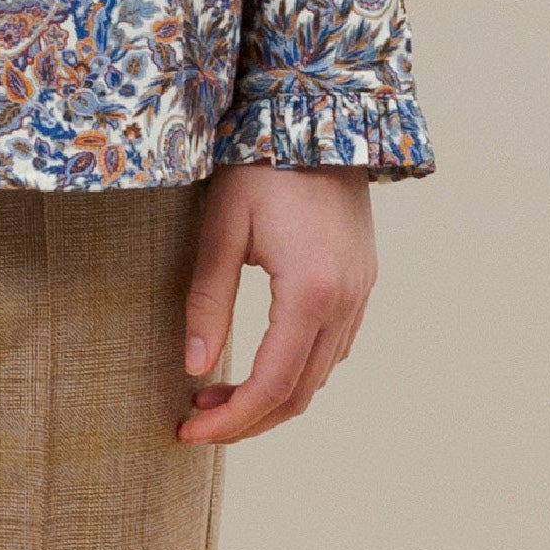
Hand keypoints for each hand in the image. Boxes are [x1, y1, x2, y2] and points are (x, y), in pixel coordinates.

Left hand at [178, 162, 374, 444]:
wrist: (322, 116)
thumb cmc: (262, 166)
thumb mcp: (220, 230)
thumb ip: (207, 302)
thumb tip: (194, 369)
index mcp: (309, 293)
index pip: (270, 386)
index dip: (229, 421)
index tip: (187, 432)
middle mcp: (344, 301)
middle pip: (299, 394)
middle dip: (247, 419)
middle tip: (197, 421)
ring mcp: (360, 292)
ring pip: (320, 375)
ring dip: (272, 396)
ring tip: (217, 393)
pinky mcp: (362, 281)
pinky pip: (334, 347)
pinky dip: (297, 370)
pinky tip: (259, 361)